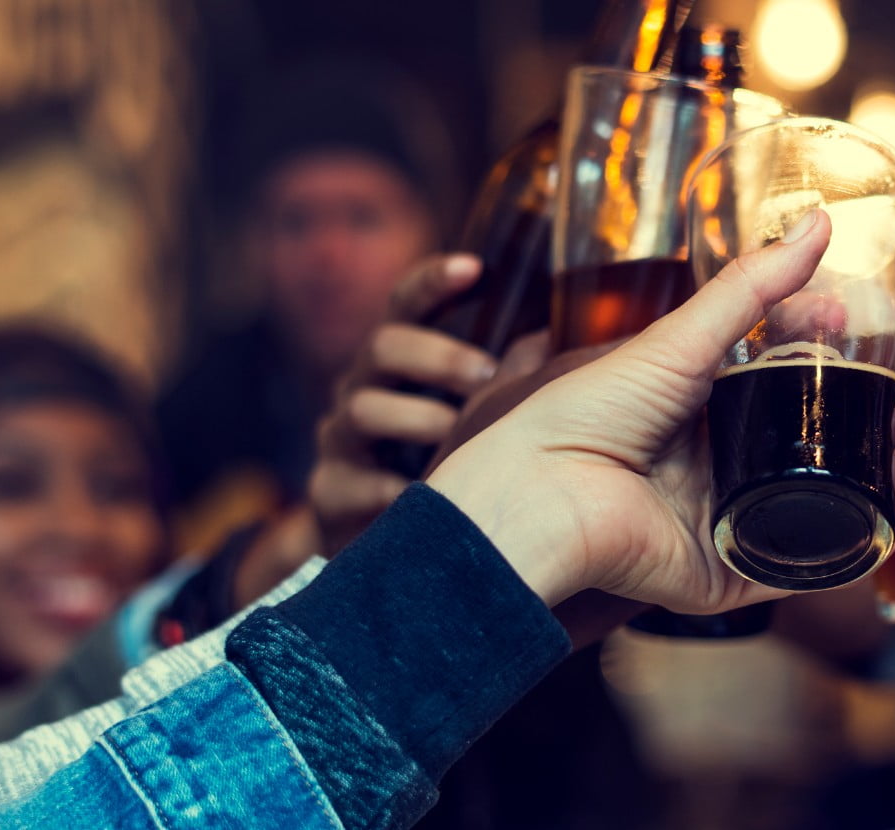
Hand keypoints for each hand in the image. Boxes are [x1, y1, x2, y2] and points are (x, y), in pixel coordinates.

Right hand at [309, 255, 500, 553]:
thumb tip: (565, 339)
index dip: (434, 280)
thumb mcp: (467, 412)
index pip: (408, 304)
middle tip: (486, 373)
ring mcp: (342, 439)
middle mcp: (364, 387)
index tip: (473, 265)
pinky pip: (352, 483)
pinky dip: (390, 488)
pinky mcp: (330, 491)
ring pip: (364, 410)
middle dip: (437, 355)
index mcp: (401, 360)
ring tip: (457, 433)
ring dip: (418, 418)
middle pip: (384, 346)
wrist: (380, 539)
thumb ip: (505, 372)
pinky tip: (425, 493)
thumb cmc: (438, 460)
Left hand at [427, 210, 894, 611]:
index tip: (868, 335)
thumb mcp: (683, 337)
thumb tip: (817, 221)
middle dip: (877, 428)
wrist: (547, 492)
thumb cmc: (593, 410)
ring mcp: (730, 523)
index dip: (836, 366)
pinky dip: (858, 542)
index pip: (789, 387)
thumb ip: (752, 286)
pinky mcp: (731, 574)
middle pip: (820, 451)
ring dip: (883, 480)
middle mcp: (722, 469)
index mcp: (705, 412)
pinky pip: (806, 564)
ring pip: (826, 506)